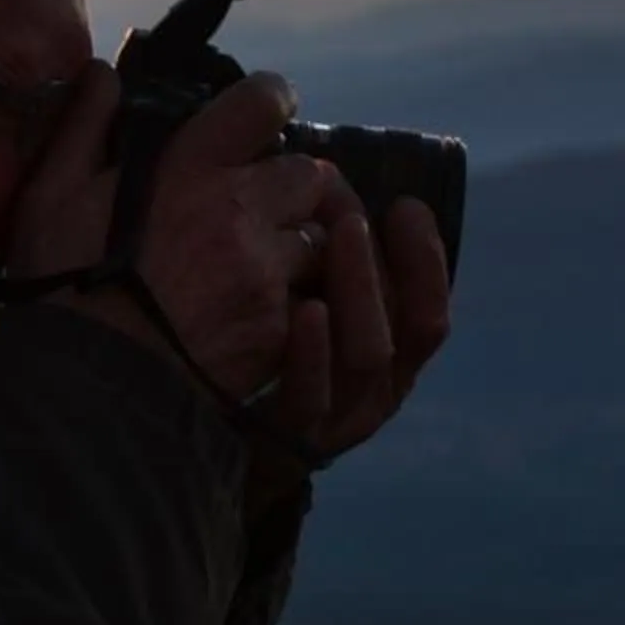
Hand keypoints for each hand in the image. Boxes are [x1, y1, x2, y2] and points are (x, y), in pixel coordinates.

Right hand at [5, 61, 338, 404]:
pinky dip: (292, 303)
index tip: (266, 114)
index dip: (272, 101)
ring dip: (296, 247)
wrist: (85, 389)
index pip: (264, 102)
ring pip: (318, 241)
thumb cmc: (59, 288)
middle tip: (259, 205)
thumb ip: (84, 126)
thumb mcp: (50, 195)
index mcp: (191, 168)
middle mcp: (241, 211)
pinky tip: (254, 315)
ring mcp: (267, 274)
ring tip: (258, 266)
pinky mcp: (279, 328)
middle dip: (289, 185)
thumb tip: (104, 74)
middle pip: (308, 175)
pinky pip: (309, 300)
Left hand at [245, 188, 452, 508]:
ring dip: (360, 293)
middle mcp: (372, 393)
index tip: (405, 207)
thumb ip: (328, 259)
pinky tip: (304, 311)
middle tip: (354, 216)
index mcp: (386, 361)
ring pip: (369, 358)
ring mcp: (332, 419)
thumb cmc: (251, 354)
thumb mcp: (298, 307)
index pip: (429, 311)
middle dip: (389, 266)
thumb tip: (332, 185)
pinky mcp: (284, 439)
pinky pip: (312, 399)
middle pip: (408, 331)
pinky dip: (314, 354)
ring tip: (335, 238)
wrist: (196, 434)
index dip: (427, 260)